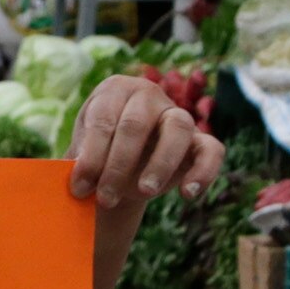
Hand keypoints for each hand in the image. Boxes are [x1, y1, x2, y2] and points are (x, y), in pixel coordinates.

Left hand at [67, 73, 220, 209]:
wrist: (116, 174)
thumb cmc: (95, 158)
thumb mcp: (81, 157)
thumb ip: (81, 164)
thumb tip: (77, 183)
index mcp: (114, 90)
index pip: (104, 119)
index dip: (91, 156)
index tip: (79, 187)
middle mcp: (148, 95)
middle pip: (136, 124)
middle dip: (118, 165)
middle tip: (105, 198)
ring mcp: (177, 114)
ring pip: (178, 127)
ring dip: (160, 163)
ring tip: (145, 192)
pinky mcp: (200, 140)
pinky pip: (212, 150)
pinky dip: (204, 171)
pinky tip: (188, 194)